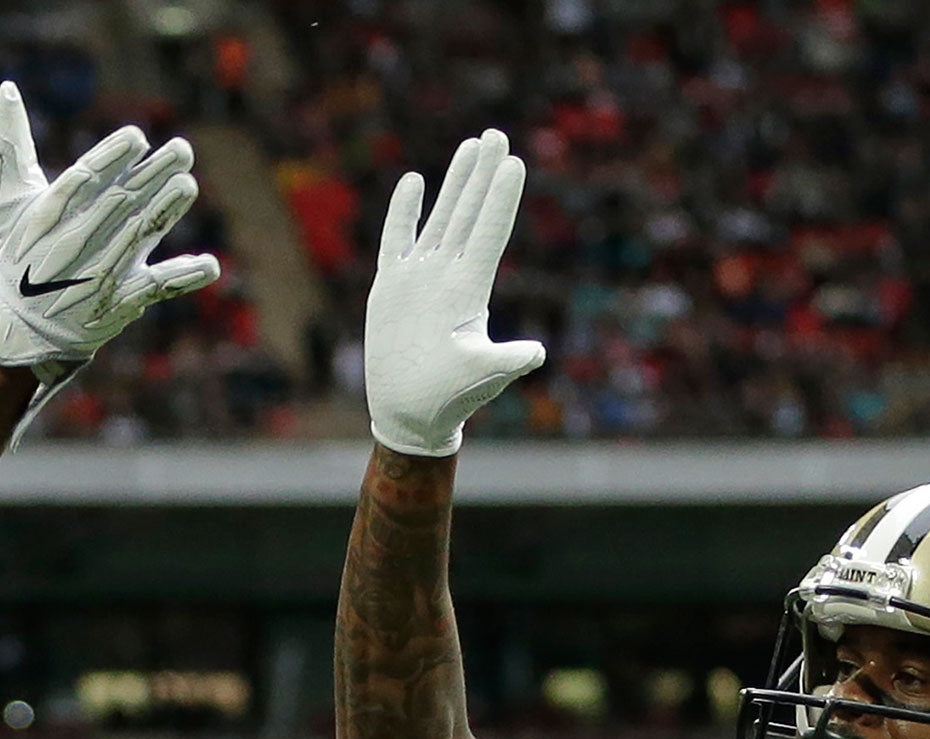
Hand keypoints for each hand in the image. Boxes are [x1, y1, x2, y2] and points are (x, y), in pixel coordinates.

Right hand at [0, 81, 220, 377]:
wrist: (22, 324)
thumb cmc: (20, 252)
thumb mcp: (9, 200)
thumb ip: (11, 145)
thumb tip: (8, 87)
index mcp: (49, 215)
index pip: (82, 179)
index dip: (110, 158)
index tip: (137, 137)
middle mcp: (75, 243)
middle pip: (118, 203)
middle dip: (151, 176)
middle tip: (181, 149)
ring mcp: (100, 274)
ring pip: (137, 237)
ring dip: (165, 211)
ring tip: (188, 184)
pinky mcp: (121, 300)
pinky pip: (157, 287)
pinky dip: (183, 276)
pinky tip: (210, 265)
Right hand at [365, 129, 545, 457]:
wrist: (410, 413)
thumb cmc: (448, 399)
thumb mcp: (481, 377)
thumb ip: (506, 361)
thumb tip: (537, 352)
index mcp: (470, 291)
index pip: (489, 234)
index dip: (501, 199)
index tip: (515, 163)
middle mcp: (448, 276)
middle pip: (470, 214)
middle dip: (484, 174)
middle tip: (498, 135)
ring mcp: (420, 278)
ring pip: (441, 217)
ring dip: (457, 182)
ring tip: (473, 145)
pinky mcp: (392, 287)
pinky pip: (397, 240)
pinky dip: (403, 211)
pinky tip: (414, 181)